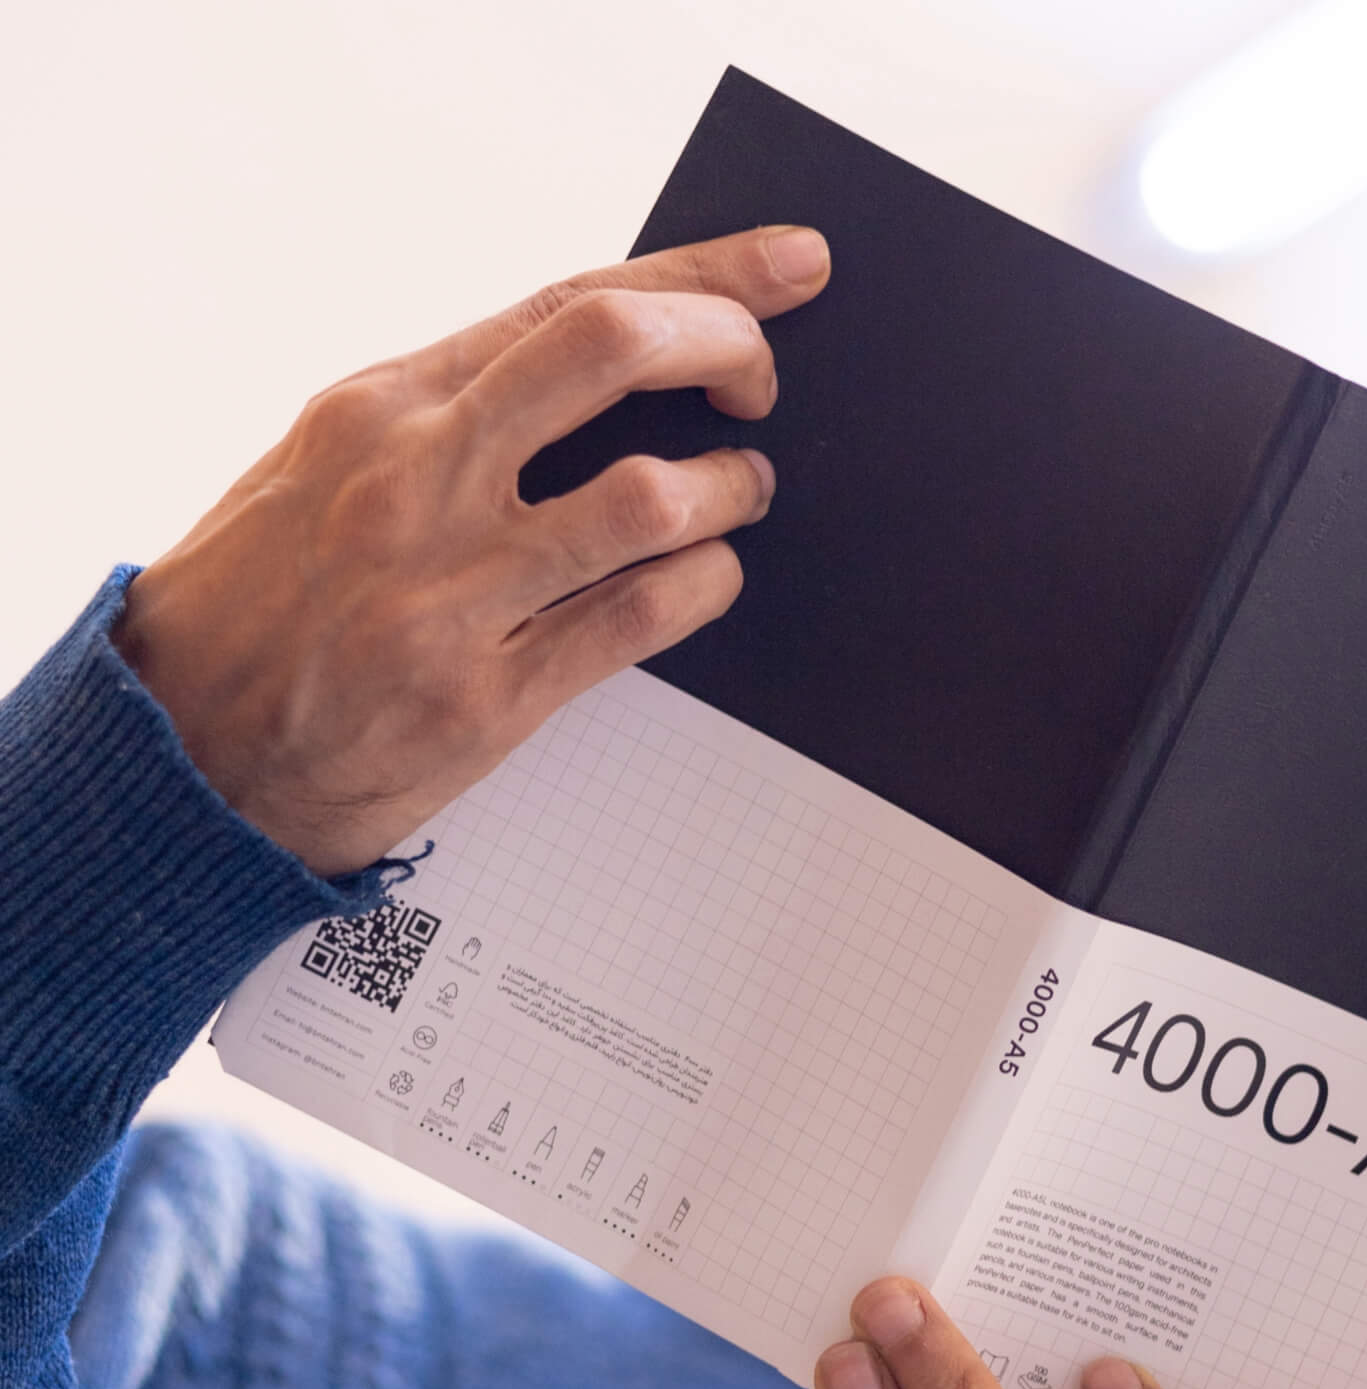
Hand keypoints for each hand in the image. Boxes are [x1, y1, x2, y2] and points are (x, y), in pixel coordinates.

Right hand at [112, 224, 831, 874]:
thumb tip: (605, 371)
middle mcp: (417, 479)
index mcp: (384, 405)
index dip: (700, 276)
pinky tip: (709, 577)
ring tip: (739, 493)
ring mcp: (452, 590)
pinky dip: (703, 586)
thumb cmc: (264, 601)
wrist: (185, 750)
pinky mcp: (487, 696)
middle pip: (612, 353)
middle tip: (759, 385)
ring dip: (727, 489)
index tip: (786, 267)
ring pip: (647, 499)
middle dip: (724, 345)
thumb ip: (453, 415)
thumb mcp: (330, 466)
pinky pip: (639, 620)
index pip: (569, 302)